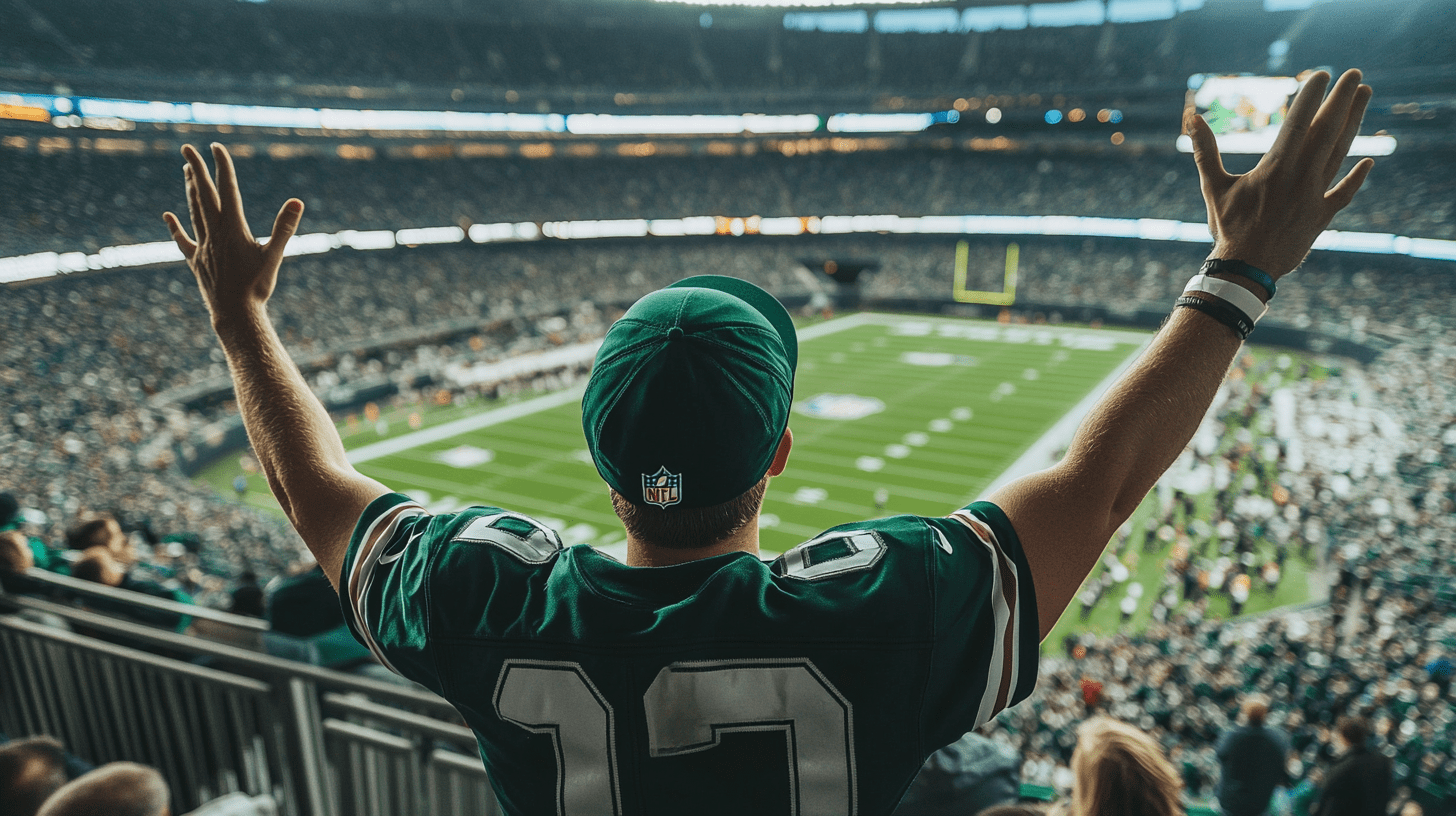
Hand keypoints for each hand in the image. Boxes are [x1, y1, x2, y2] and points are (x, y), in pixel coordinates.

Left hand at [163, 143, 303, 323]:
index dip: (222, 166)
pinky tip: (167, 215)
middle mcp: (214, 232)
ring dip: (190, 189)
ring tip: (186, 170)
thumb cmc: (257, 287)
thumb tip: (296, 202)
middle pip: (203, 194)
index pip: (227, 189)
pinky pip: (182, 240)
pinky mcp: (197, 261)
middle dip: (196, 168)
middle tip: (187, 148)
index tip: (216, 147)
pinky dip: (175, 226)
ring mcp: (203, 246)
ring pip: (193, 210)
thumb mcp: (275, 255)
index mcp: (233, 228)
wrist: (235, 314)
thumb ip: (284, 227)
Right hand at [1187, 69, 1373, 277]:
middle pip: (1328, 130)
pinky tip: (1369, 161)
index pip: (1299, 121)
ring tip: (1365, 97)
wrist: (1246, 269)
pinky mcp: (1321, 216)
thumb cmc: (1227, 227)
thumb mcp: (1213, 186)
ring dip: (1355, 123)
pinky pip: (1344, 193)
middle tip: (1355, 74)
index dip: (1312, 96)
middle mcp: (1301, 177)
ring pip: (1340, 153)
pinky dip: (1357, 178)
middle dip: (1343, 100)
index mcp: (1275, 166)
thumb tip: (1192, 117)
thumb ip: (1205, 150)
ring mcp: (1315, 196)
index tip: (1323, 74)